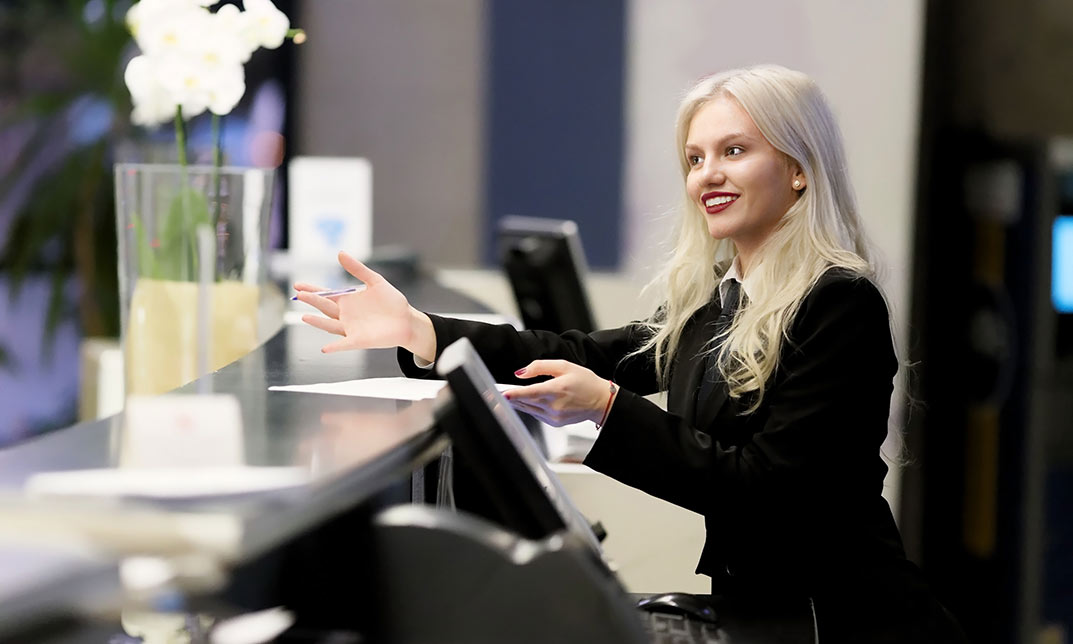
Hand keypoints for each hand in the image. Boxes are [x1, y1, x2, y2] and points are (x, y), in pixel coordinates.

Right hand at [293, 251, 434, 359]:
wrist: (407, 319)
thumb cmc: (391, 301)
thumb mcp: (375, 281)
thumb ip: (358, 269)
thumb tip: (340, 253)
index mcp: (348, 300)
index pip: (326, 294)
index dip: (312, 290)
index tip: (298, 285)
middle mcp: (346, 315)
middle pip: (325, 307)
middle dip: (312, 301)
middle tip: (299, 294)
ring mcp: (351, 328)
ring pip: (330, 325)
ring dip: (318, 322)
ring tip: (304, 316)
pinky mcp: (359, 340)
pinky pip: (344, 344)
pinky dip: (335, 347)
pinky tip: (325, 348)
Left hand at [504, 360, 615, 426]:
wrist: (601, 401)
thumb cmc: (585, 382)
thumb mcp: (564, 366)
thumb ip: (540, 366)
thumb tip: (521, 373)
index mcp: (557, 389)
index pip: (531, 393)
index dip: (515, 394)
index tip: (503, 393)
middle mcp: (555, 406)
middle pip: (526, 402)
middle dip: (511, 398)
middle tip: (497, 393)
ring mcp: (554, 417)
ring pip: (528, 409)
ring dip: (517, 403)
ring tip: (508, 396)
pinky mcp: (555, 423)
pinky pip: (536, 414)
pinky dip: (529, 407)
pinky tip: (526, 401)